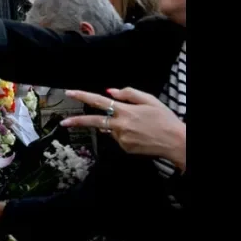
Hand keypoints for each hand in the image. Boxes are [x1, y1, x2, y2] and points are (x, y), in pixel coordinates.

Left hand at [61, 87, 185, 169]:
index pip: (98, 101)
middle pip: (93, 122)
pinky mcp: (124, 148)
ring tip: (137, 126)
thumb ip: (128, 93)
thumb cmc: (165, 119)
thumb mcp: (150, 100)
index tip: (70, 93)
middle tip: (64, 122)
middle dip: (76, 122)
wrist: (176, 142)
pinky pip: (118, 138)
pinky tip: (138, 134)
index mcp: (125, 111)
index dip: (82, 96)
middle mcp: (120, 126)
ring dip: (115, 126)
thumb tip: (110, 92)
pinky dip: (123, 134)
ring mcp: (121, 139)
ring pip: (110, 129)